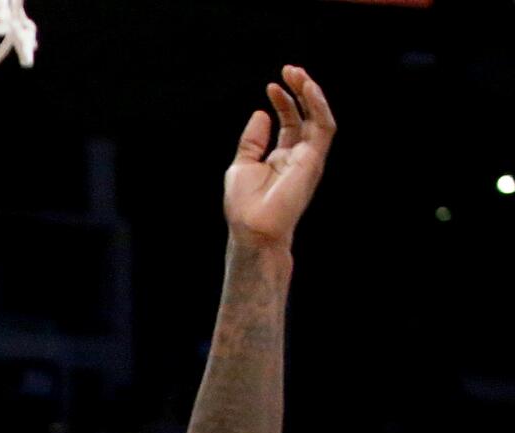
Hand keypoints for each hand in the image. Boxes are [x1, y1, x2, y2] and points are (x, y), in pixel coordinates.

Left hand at [225, 66, 336, 250]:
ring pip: (318, 117)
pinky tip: (307, 89)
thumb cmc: (245, 205)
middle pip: (306, 115)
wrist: (253, 228)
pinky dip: (318, 106)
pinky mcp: (314, 159)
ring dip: (311, 93)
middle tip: (290, 70)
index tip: (271, 86)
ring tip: (298, 74)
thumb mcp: (242, 164)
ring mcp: (309, 157)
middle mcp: (298, 155)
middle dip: (299, 91)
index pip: (289, 122)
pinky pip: (324, 127)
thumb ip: (253, 140)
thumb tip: (261, 113)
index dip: (283, 102)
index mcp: (282, 157)